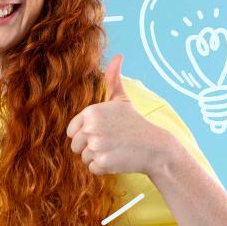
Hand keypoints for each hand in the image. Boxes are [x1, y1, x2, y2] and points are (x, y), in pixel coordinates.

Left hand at [66, 54, 170, 176]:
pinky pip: (92, 169)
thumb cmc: (135, 123)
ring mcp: (96, 145)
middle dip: (90, 148)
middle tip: (111, 143)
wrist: (155, 147)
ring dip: (98, 158)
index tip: (102, 133)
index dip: (85, 135)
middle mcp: (91, 127)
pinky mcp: (102, 162)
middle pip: (75, 146)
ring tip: (115, 150)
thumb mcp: (122, 100)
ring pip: (84, 158)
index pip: (71, 131)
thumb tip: (118, 56)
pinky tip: (118, 159)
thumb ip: (113, 79)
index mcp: (90, 112)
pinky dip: (104, 168)